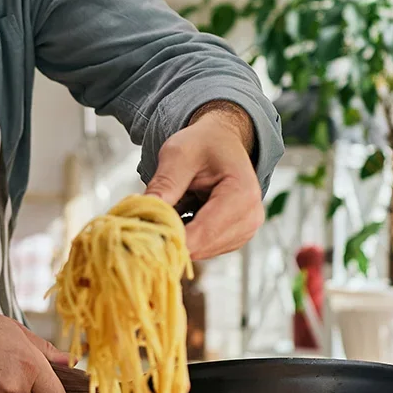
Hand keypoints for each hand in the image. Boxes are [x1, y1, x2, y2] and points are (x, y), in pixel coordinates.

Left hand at [145, 102, 263, 260]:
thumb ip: (165, 183)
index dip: (170, 237)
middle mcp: (250, 218)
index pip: (203, 232)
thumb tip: (144, 212)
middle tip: (145, 220)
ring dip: (177, 236)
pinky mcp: (234, 239)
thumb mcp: (178, 154)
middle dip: (170, 236)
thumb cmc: (202, 144)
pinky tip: (179, 216)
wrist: (221, 141)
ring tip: (168, 209)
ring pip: (199, 252)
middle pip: (201, 247)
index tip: (142, 235)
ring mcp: (244, 232)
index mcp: (242, 194)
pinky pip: (202, 249)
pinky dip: (186, 237)